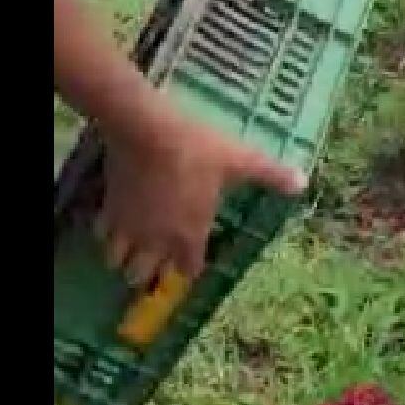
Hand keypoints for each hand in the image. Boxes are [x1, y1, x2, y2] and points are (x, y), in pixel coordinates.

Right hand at [95, 106, 306, 286]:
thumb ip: (271, 174)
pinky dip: (106, 232)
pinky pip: (101, 233)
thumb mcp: (240, 160)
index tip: (191, 258)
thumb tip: (303, 182)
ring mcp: (128, 227)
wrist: (148, 130)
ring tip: (132, 244)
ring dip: (124, 256)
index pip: (188, 269)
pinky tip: (114, 219)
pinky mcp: (108, 208)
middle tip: (157, 256)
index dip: (190, 266)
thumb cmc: (199, 149)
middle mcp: (156, 240)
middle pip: (143, 275)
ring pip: (117, 261)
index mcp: (189, 235)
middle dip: (150, 270)